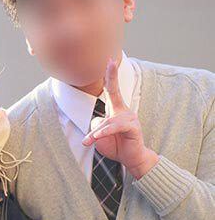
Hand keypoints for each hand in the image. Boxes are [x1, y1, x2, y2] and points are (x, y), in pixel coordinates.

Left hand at [81, 57, 158, 178]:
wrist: (131, 159)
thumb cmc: (116, 146)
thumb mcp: (100, 136)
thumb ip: (96, 126)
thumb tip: (97, 123)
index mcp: (116, 110)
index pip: (112, 89)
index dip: (110, 75)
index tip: (109, 60)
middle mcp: (124, 111)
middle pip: (114, 92)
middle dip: (112, 76)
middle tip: (110, 61)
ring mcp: (130, 118)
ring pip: (108, 120)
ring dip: (96, 133)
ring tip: (87, 142)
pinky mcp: (133, 128)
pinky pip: (116, 128)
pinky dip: (104, 133)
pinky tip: (96, 138)